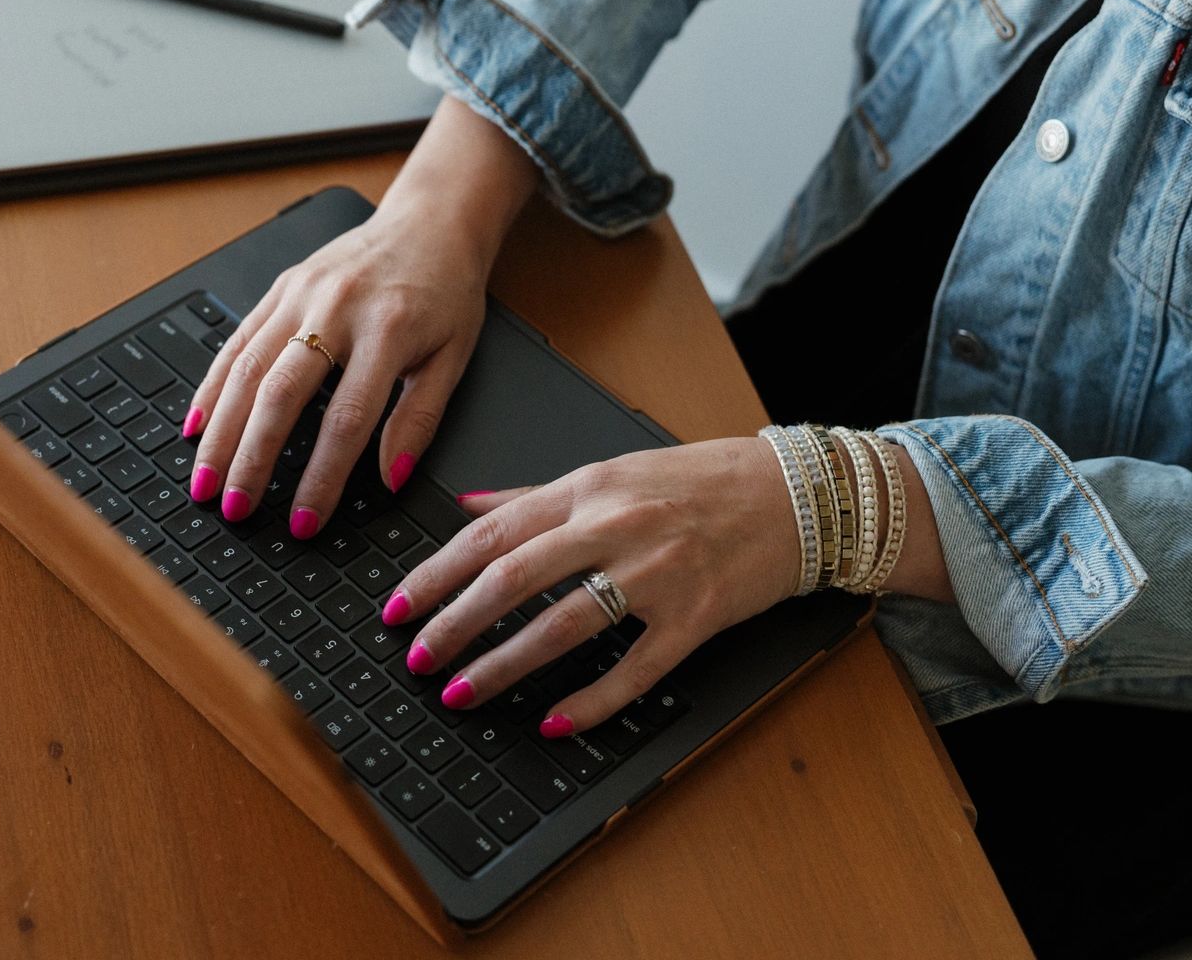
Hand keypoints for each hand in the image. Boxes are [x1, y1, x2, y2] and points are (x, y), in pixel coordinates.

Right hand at [184, 203, 489, 529]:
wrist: (430, 221)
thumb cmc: (446, 291)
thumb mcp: (453, 357)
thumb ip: (420, 420)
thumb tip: (391, 479)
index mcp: (389, 330)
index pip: (348, 420)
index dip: (322, 476)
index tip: (304, 520)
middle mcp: (337, 308)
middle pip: (282, 394)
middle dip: (252, 457)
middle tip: (234, 507)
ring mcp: (302, 294)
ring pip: (248, 368)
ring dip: (221, 430)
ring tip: (204, 479)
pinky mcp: (281, 287)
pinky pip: (237, 340)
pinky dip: (212, 386)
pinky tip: (197, 424)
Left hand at [383, 437, 801, 734]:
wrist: (793, 495)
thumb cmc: (700, 481)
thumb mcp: (609, 471)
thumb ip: (533, 495)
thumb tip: (463, 505)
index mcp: (586, 489)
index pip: (490, 534)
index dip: (435, 574)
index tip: (399, 606)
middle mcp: (614, 528)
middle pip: (512, 580)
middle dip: (455, 624)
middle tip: (419, 658)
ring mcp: (655, 574)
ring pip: (562, 627)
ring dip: (503, 666)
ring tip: (463, 693)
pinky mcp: (694, 618)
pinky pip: (632, 669)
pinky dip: (590, 701)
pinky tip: (553, 721)